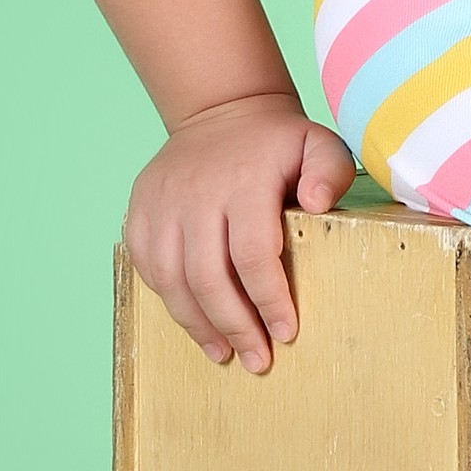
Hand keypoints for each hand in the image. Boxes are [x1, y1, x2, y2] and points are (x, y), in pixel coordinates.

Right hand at [123, 91, 354, 369]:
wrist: (221, 111)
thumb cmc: (277, 142)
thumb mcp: (318, 143)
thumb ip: (331, 171)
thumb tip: (319, 205)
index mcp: (243, 180)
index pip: (252, 254)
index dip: (268, 300)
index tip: (285, 332)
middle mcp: (195, 193)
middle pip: (208, 277)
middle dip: (234, 326)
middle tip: (257, 359)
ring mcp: (161, 202)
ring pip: (171, 279)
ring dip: (197, 324)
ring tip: (224, 352)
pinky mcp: (140, 210)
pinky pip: (147, 267)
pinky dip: (169, 300)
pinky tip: (194, 320)